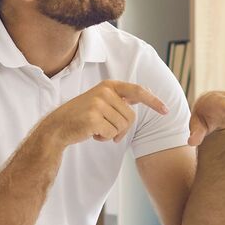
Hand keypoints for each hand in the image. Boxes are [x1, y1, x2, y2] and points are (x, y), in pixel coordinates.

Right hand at [33, 80, 168, 149]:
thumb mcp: (101, 101)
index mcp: (109, 85)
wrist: (58, 127)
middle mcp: (105, 92)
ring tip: (96, 129)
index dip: (153, 101)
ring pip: (122, 127)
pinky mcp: (94, 118)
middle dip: (122, 128)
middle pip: (131, 117)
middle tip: (107, 130)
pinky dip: (104, 138)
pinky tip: (92, 134)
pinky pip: (112, 134)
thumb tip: (142, 97)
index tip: (166, 110)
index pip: (138, 91)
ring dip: (112, 134)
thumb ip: (120, 98)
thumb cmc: (82, 116)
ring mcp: (98, 104)